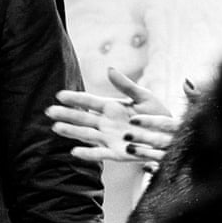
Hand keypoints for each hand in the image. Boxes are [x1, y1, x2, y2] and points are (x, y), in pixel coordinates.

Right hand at [46, 67, 175, 163]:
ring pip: (87, 134)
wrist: (172, 136)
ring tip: (56, 127)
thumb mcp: (144, 96)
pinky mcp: (118, 153)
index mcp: (111, 107)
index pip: (88, 101)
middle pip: (83, 118)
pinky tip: (74, 152)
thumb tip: (109, 69)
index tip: (59, 95)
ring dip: (72, 131)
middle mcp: (107, 123)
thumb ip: (126, 85)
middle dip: (66, 114)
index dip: (75, 98)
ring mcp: (111, 138)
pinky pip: (100, 153)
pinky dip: (88, 154)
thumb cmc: (158, 115)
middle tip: (49, 111)